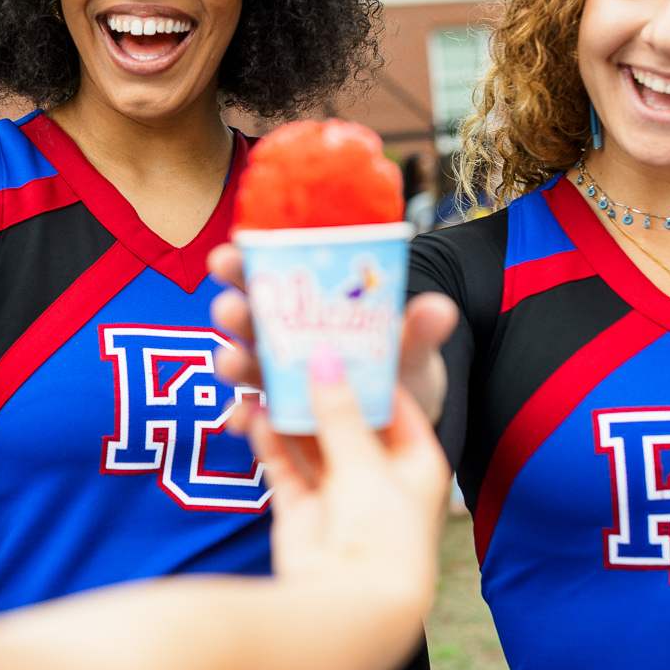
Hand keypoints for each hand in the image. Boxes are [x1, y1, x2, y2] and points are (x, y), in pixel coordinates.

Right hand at [207, 243, 457, 424]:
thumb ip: (419, 331)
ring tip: (231, 361)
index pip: (272, 274)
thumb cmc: (401, 371)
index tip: (233, 246)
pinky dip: (246, 419)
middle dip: (234, 309)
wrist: (408, 423)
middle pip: (250, 318)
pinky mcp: (282, 421)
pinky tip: (241, 420)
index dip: (246, 260)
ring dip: (234, 361)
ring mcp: (280, 381)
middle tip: (229, 306)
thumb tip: (440, 309)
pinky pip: (257, 420)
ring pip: (247, 366)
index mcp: (312, 308)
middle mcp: (288, 339)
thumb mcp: (411, 348)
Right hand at [247, 348, 449, 625]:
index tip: (341, 335)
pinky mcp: (302, 514)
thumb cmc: (381, 535)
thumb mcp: (366, 462)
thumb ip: (341, 411)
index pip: (395, 405)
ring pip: (311, 441)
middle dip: (321, 388)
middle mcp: (378, 478)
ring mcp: (338, 497)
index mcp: (417, 463)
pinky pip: (284, 466)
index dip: (369, 371)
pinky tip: (251, 409)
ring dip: (289, 410)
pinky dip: (269, 439)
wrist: (350, 608)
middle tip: (293, 346)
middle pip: (347, 421)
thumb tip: (324, 359)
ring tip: (263, 369)